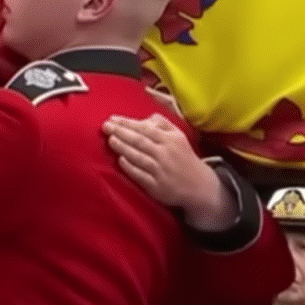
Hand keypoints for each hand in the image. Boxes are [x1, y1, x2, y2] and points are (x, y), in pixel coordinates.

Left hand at [103, 115, 236, 230]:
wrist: (199, 185)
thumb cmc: (183, 157)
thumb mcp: (179, 136)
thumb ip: (162, 124)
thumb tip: (143, 118)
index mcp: (171, 139)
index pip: (145, 128)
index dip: (127, 123)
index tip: (112, 119)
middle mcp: (165, 153)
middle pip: (140, 141)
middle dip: (121, 132)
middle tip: (105, 126)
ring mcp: (161, 170)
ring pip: (138, 156)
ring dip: (123, 147)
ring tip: (110, 140)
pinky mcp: (157, 186)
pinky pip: (140, 175)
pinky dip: (130, 167)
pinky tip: (120, 160)